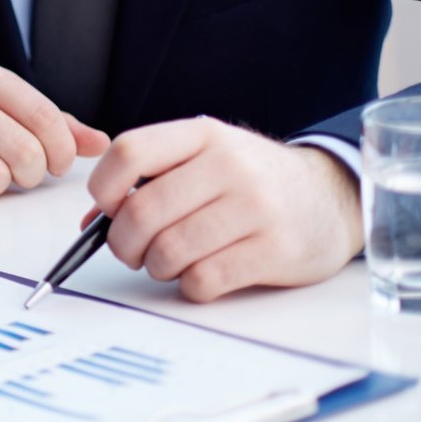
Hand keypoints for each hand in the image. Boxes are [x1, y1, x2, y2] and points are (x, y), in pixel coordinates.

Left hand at [87, 118, 364, 301]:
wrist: (331, 197)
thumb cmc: (249, 181)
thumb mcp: (202, 161)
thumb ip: (147, 182)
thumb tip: (91, 223)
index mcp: (202, 136)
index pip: (129, 152)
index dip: (103, 187)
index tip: (107, 208)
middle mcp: (229, 166)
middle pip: (142, 211)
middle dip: (122, 242)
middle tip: (131, 251)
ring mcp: (256, 207)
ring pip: (169, 250)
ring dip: (156, 267)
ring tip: (167, 262)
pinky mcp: (276, 250)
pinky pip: (204, 279)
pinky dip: (189, 285)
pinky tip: (200, 275)